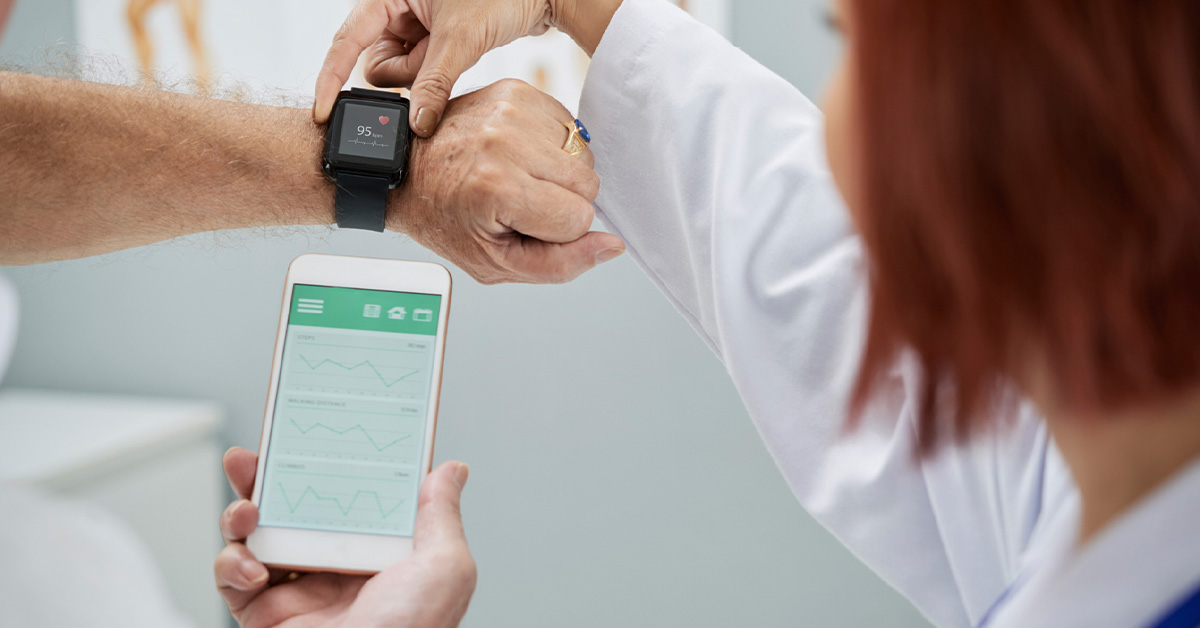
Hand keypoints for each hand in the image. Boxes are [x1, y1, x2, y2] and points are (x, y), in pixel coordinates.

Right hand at [214, 448, 475, 627]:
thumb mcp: (445, 565)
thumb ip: (439, 513)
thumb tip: (452, 469)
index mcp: (379, 550)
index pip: (347, 493)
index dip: (327, 463)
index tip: (310, 432)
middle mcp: (336, 567)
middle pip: (291, 507)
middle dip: (265, 479)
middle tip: (249, 459)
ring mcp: (298, 591)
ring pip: (254, 536)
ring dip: (239, 515)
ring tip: (246, 512)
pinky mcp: (264, 616)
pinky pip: (232, 580)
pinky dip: (231, 566)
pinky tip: (252, 569)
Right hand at [313, 0, 551, 134]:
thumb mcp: (462, 39)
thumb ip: (433, 83)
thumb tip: (415, 124)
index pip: (347, 39)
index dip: (331, 77)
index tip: (323, 111)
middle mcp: (396, 7)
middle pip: (377, 63)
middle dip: (406, 74)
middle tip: (437, 58)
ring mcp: (415, 26)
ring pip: (401, 73)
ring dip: (426, 75)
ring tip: (457, 52)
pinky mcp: (433, 41)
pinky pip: (422, 72)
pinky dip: (436, 76)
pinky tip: (459, 58)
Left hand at [390, 79, 623, 283]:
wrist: (407, 170)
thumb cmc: (446, 219)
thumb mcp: (496, 263)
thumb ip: (561, 264)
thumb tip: (613, 246)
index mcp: (497, 188)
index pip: (579, 218)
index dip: (556, 231)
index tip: (519, 223)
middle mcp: (505, 142)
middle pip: (588, 184)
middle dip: (561, 201)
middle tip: (518, 202)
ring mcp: (512, 110)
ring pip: (583, 156)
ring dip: (558, 172)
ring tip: (517, 176)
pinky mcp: (517, 90)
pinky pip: (569, 128)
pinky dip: (551, 146)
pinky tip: (519, 154)